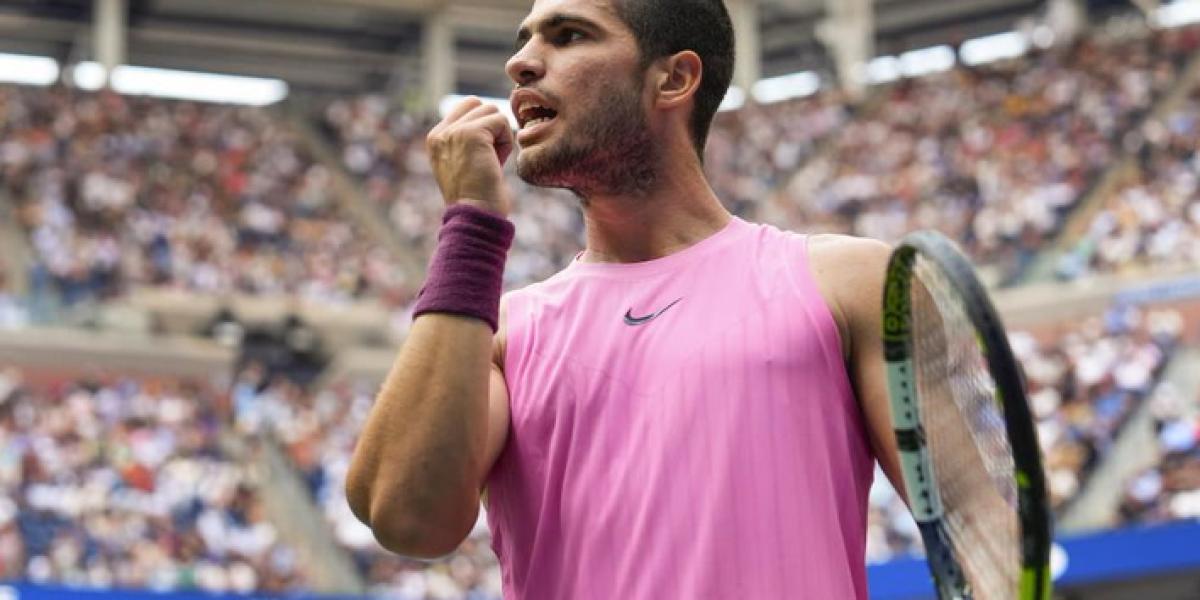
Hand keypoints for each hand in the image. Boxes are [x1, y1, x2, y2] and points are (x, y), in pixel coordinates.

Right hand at [426, 97, 514, 215]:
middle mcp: (440, 132)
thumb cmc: (476, 198)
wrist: (474, 216)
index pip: (464, 107)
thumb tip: (493, 118)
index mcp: (435, 138)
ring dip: (500, 136)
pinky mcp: (472, 133)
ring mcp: (454, 131)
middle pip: (478, 104)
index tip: (482, 156)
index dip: (483, 126)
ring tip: (492, 161)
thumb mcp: (463, 163)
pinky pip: (502, 121)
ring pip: (491, 111)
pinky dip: (506, 142)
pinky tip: (497, 162)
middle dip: (491, 127)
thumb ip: (467, 139)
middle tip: (489, 157)